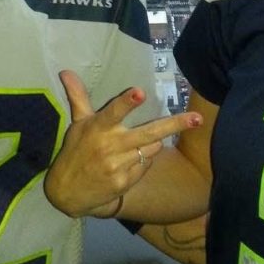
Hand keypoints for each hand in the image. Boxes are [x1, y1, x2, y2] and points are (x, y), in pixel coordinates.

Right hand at [44, 70, 202, 217]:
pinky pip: (146, 164)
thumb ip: (78, 96)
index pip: (114, 112)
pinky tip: (130, 160)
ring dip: (152, 142)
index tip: (140, 93)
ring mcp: (119, 166)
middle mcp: (110, 146)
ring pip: (152, 148)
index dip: (127, 103)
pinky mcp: (125, 182)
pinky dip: (143, 159)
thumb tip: (65, 70)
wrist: (66, 193)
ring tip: (138, 142)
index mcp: (98, 128)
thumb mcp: (77, 123)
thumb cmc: (75, 151)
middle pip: (149, 133)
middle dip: (175, 125)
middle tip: (197, 118)